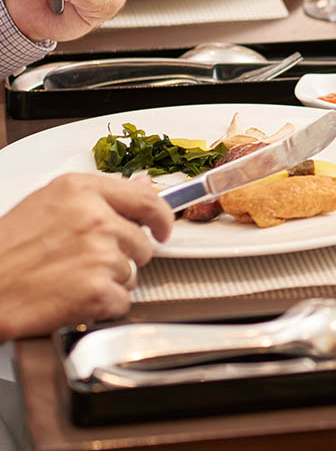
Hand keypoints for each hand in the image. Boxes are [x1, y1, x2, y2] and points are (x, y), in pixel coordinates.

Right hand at [0, 174, 171, 339]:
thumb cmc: (5, 250)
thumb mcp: (47, 204)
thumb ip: (98, 196)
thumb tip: (142, 185)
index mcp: (81, 191)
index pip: (146, 199)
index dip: (161, 216)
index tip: (163, 227)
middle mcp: (95, 219)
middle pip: (141, 242)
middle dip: (123, 257)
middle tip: (86, 263)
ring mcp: (98, 255)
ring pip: (131, 273)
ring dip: (109, 282)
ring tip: (71, 279)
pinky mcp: (97, 290)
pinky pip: (121, 301)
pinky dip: (102, 306)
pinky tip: (73, 298)